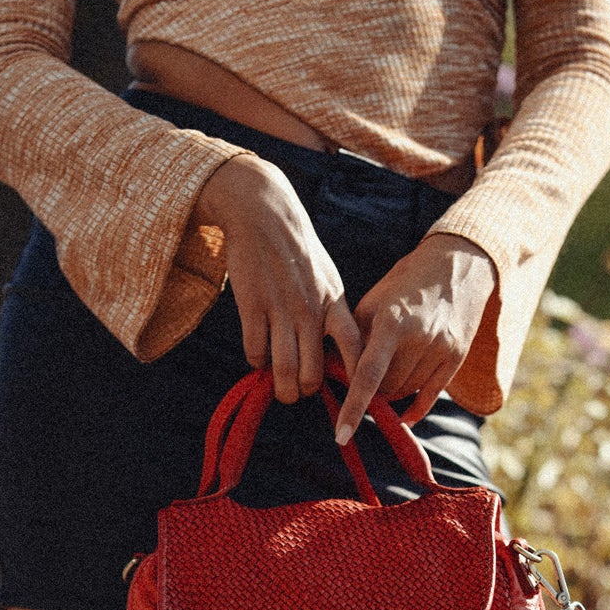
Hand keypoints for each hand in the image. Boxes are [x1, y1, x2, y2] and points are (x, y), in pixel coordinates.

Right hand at [193, 155, 363, 402]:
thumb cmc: (298, 251)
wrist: (264, 212)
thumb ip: (333, 314)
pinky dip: (256, 362)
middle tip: (299, 393)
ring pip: (284, 369)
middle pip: (314, 371)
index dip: (357, 377)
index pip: (354, 347)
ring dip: (282, 388)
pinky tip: (258, 356)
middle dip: (306, 391)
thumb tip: (338, 355)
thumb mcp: (327, 278)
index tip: (354, 397)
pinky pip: (255, 351)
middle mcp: (311, 309)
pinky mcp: (252, 304)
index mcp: (335, 302)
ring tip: (281, 390)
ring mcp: (281, 308)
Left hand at [337, 233, 495, 442]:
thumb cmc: (404, 284)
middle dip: (371, 389)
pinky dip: (413, 409)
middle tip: (366, 374)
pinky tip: (403, 417)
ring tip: (389, 369)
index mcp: (392, 321)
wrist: (457, 265)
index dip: (353, 407)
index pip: (368, 374)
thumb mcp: (373, 303)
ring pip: (405, 394)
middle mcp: (419, 337)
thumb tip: (334, 375)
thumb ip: (354, 339)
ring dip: (390, 392)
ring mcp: (441, 348)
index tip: (341, 435)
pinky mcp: (456, 357)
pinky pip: (429, 397)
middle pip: (386, 389)